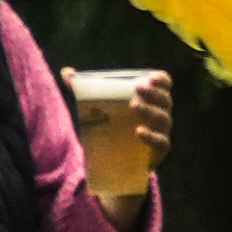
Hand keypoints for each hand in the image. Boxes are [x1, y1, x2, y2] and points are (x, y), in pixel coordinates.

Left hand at [69, 68, 173, 210]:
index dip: (161, 80)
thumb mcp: (100, 106)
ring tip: (133, 105)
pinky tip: (138, 131)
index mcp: (151, 99)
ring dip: (149, 110)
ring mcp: (161, 132)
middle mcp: (160, 113)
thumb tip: (66, 72)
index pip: (164, 85)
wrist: (118, 160)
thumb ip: (84, 89)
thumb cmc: (113, 125)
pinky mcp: (158, 151)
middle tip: (137, 88)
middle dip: (153, 92)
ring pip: (163, 119)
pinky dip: (151, 136)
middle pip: (165, 100)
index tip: (150, 77)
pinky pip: (160, 142)